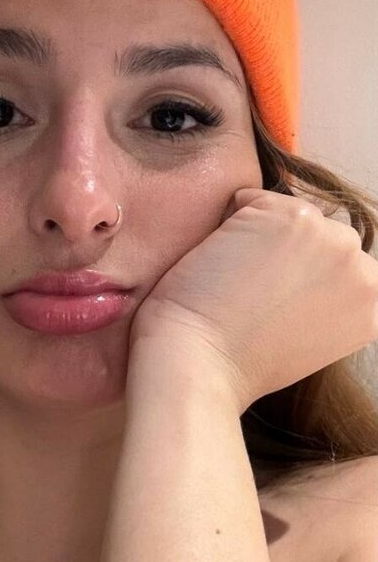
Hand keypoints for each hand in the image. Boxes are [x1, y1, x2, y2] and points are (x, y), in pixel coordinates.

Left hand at [130, 187, 377, 413]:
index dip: (296, 275)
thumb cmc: (237, 361)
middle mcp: (365, 271)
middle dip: (282, 251)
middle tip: (250, 295)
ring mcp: (333, 241)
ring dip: (255, 236)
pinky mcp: (294, 217)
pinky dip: (225, 223)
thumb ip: (327, 299)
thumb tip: (309, 265)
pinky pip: (248, 198)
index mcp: (374, 304)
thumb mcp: (310, 337)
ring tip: (236, 283)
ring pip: (286, 213)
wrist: (201, 362)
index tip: (270, 303)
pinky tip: (220, 265)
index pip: (338, 261)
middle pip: (316, 234)